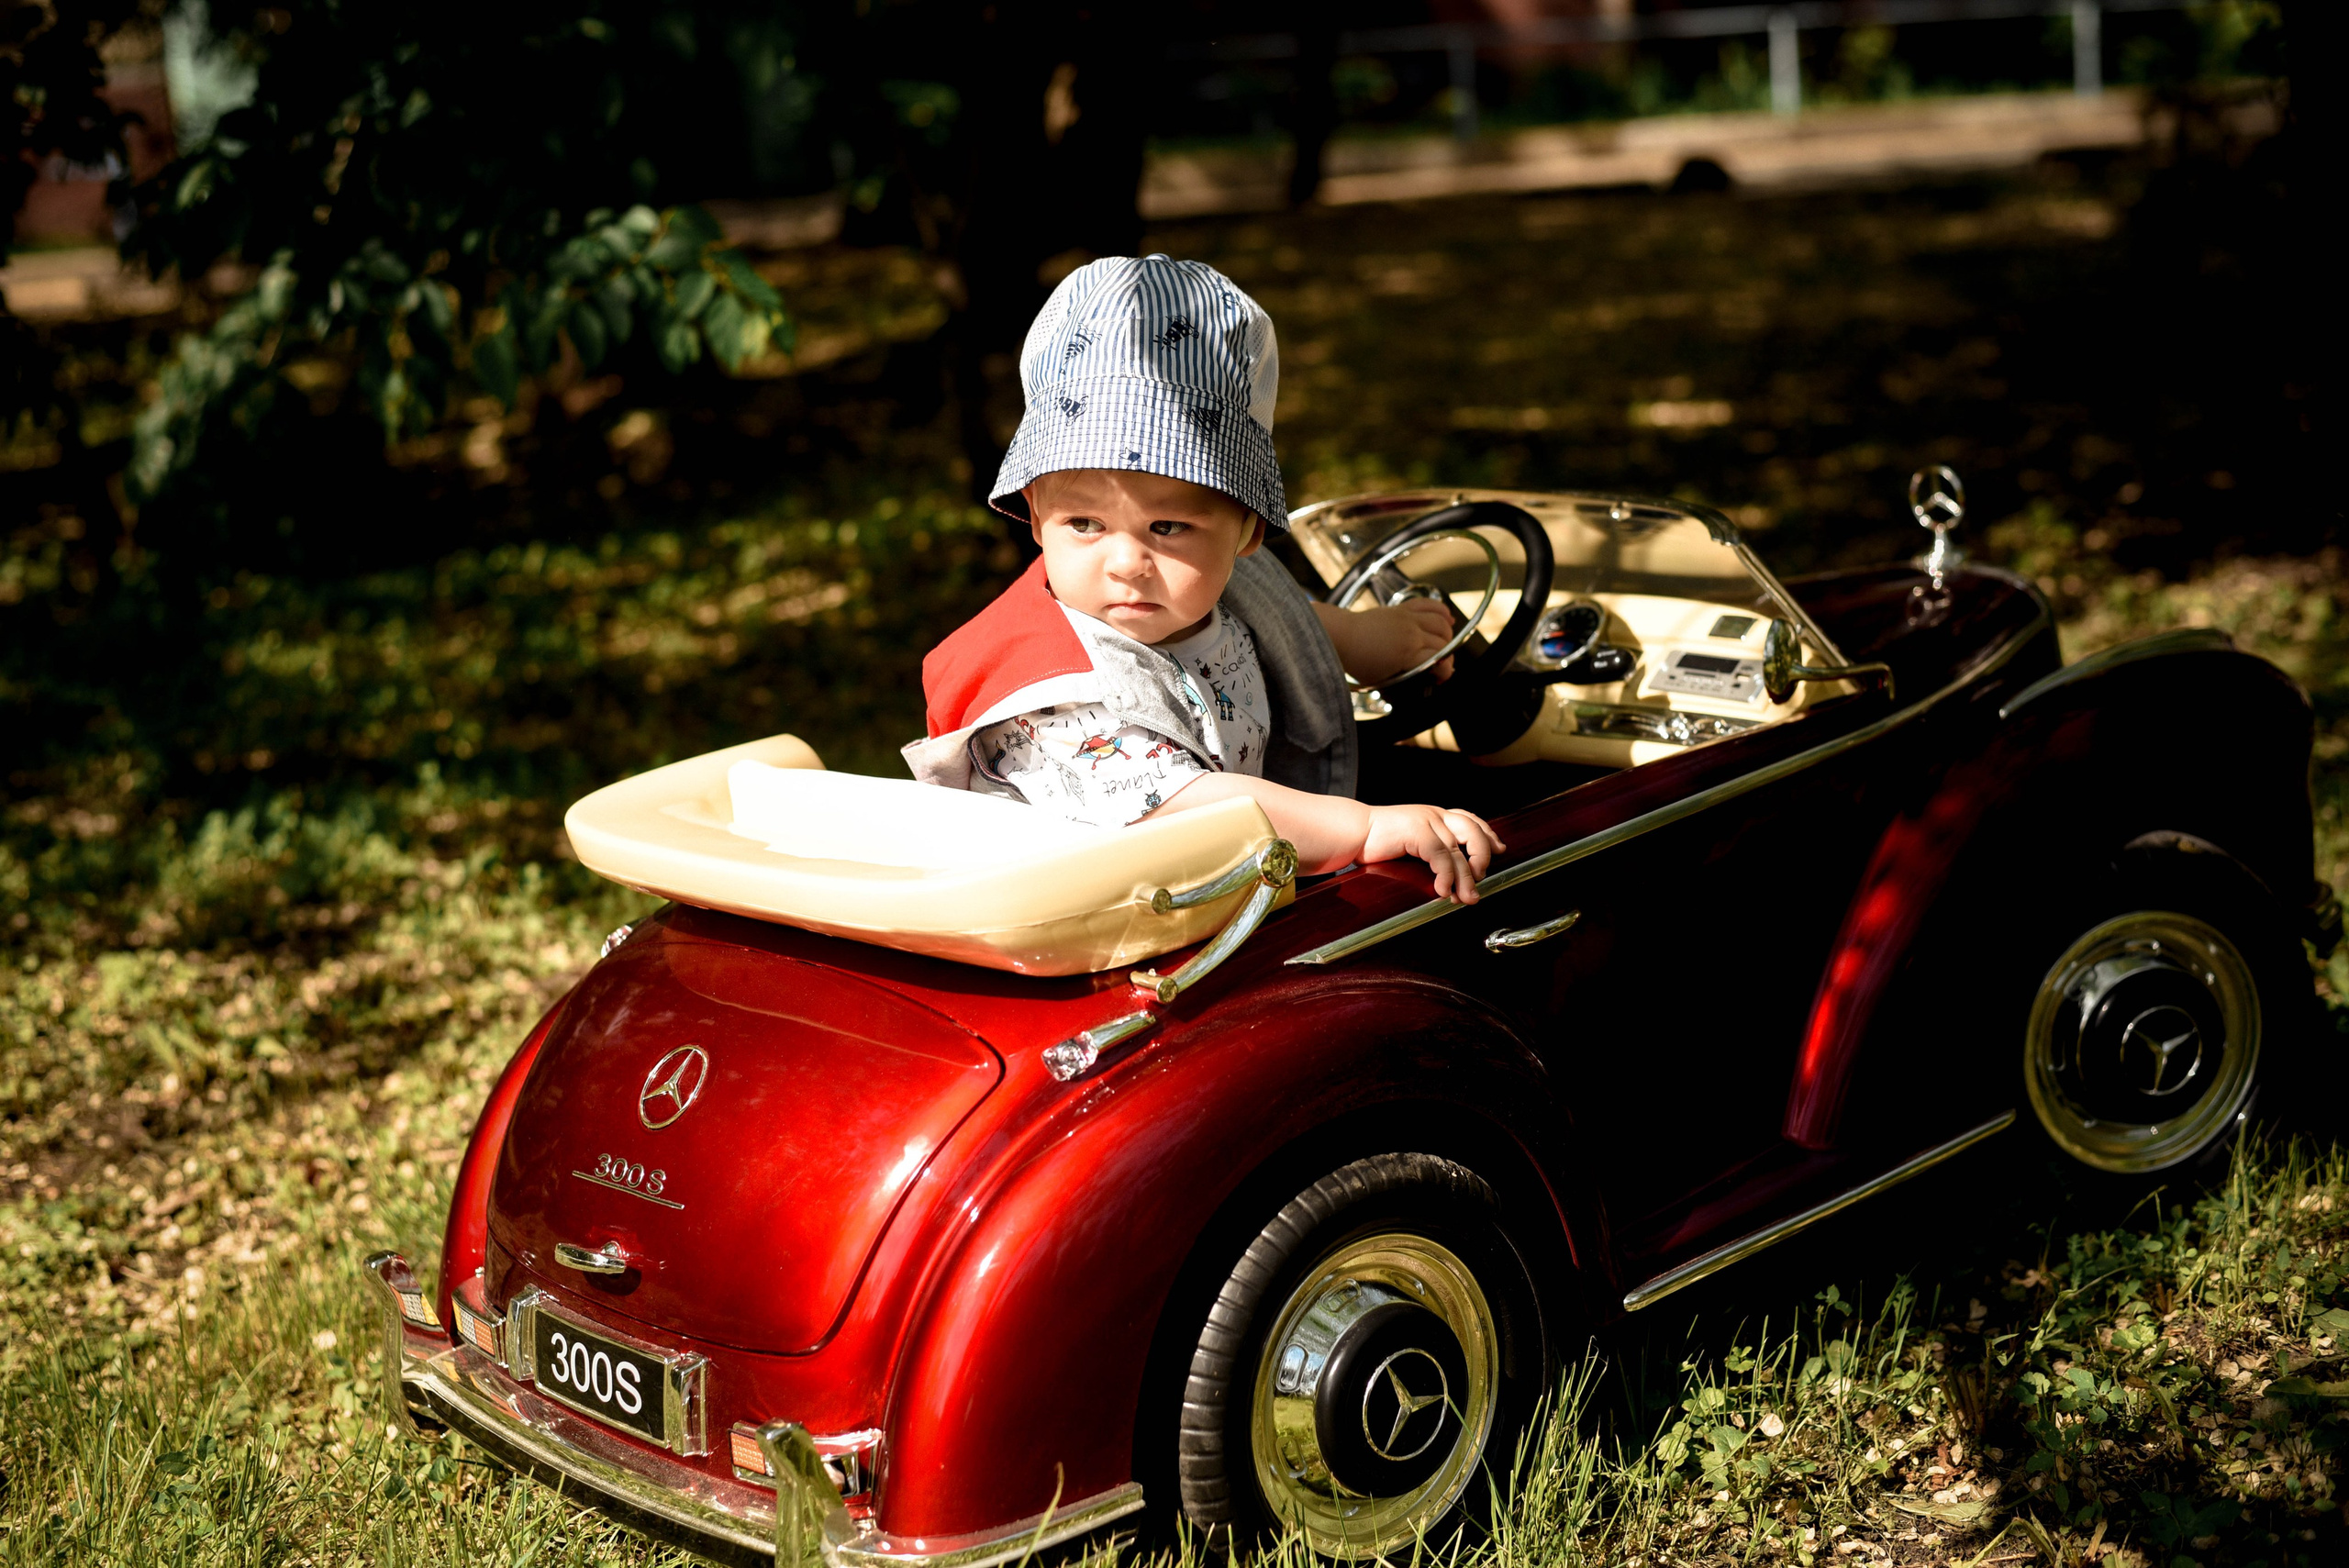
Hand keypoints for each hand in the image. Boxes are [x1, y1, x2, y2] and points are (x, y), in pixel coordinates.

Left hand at [1318, 598, 1458, 686]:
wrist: (1342, 636)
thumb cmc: (1358, 660)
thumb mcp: (1382, 679)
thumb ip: (1404, 678)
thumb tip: (1424, 677)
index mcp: (1407, 654)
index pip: (1440, 661)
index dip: (1445, 671)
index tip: (1441, 677)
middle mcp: (1412, 634)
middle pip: (1443, 643)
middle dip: (1446, 656)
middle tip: (1439, 665)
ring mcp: (1408, 618)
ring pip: (1441, 623)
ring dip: (1447, 635)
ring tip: (1443, 644)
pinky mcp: (1402, 608)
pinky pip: (1428, 604)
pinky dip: (1441, 609)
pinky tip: (1448, 618)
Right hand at [1362, 804, 1505, 902]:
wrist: (1351, 832)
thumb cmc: (1376, 842)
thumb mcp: (1410, 844)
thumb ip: (1430, 853)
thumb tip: (1449, 878)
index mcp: (1434, 815)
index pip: (1470, 820)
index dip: (1488, 834)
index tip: (1500, 848)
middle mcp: (1434, 815)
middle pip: (1473, 831)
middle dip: (1483, 856)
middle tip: (1481, 879)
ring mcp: (1427, 820)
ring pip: (1458, 851)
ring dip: (1465, 878)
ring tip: (1466, 897)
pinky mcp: (1417, 830)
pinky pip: (1440, 856)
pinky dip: (1446, 875)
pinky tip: (1443, 890)